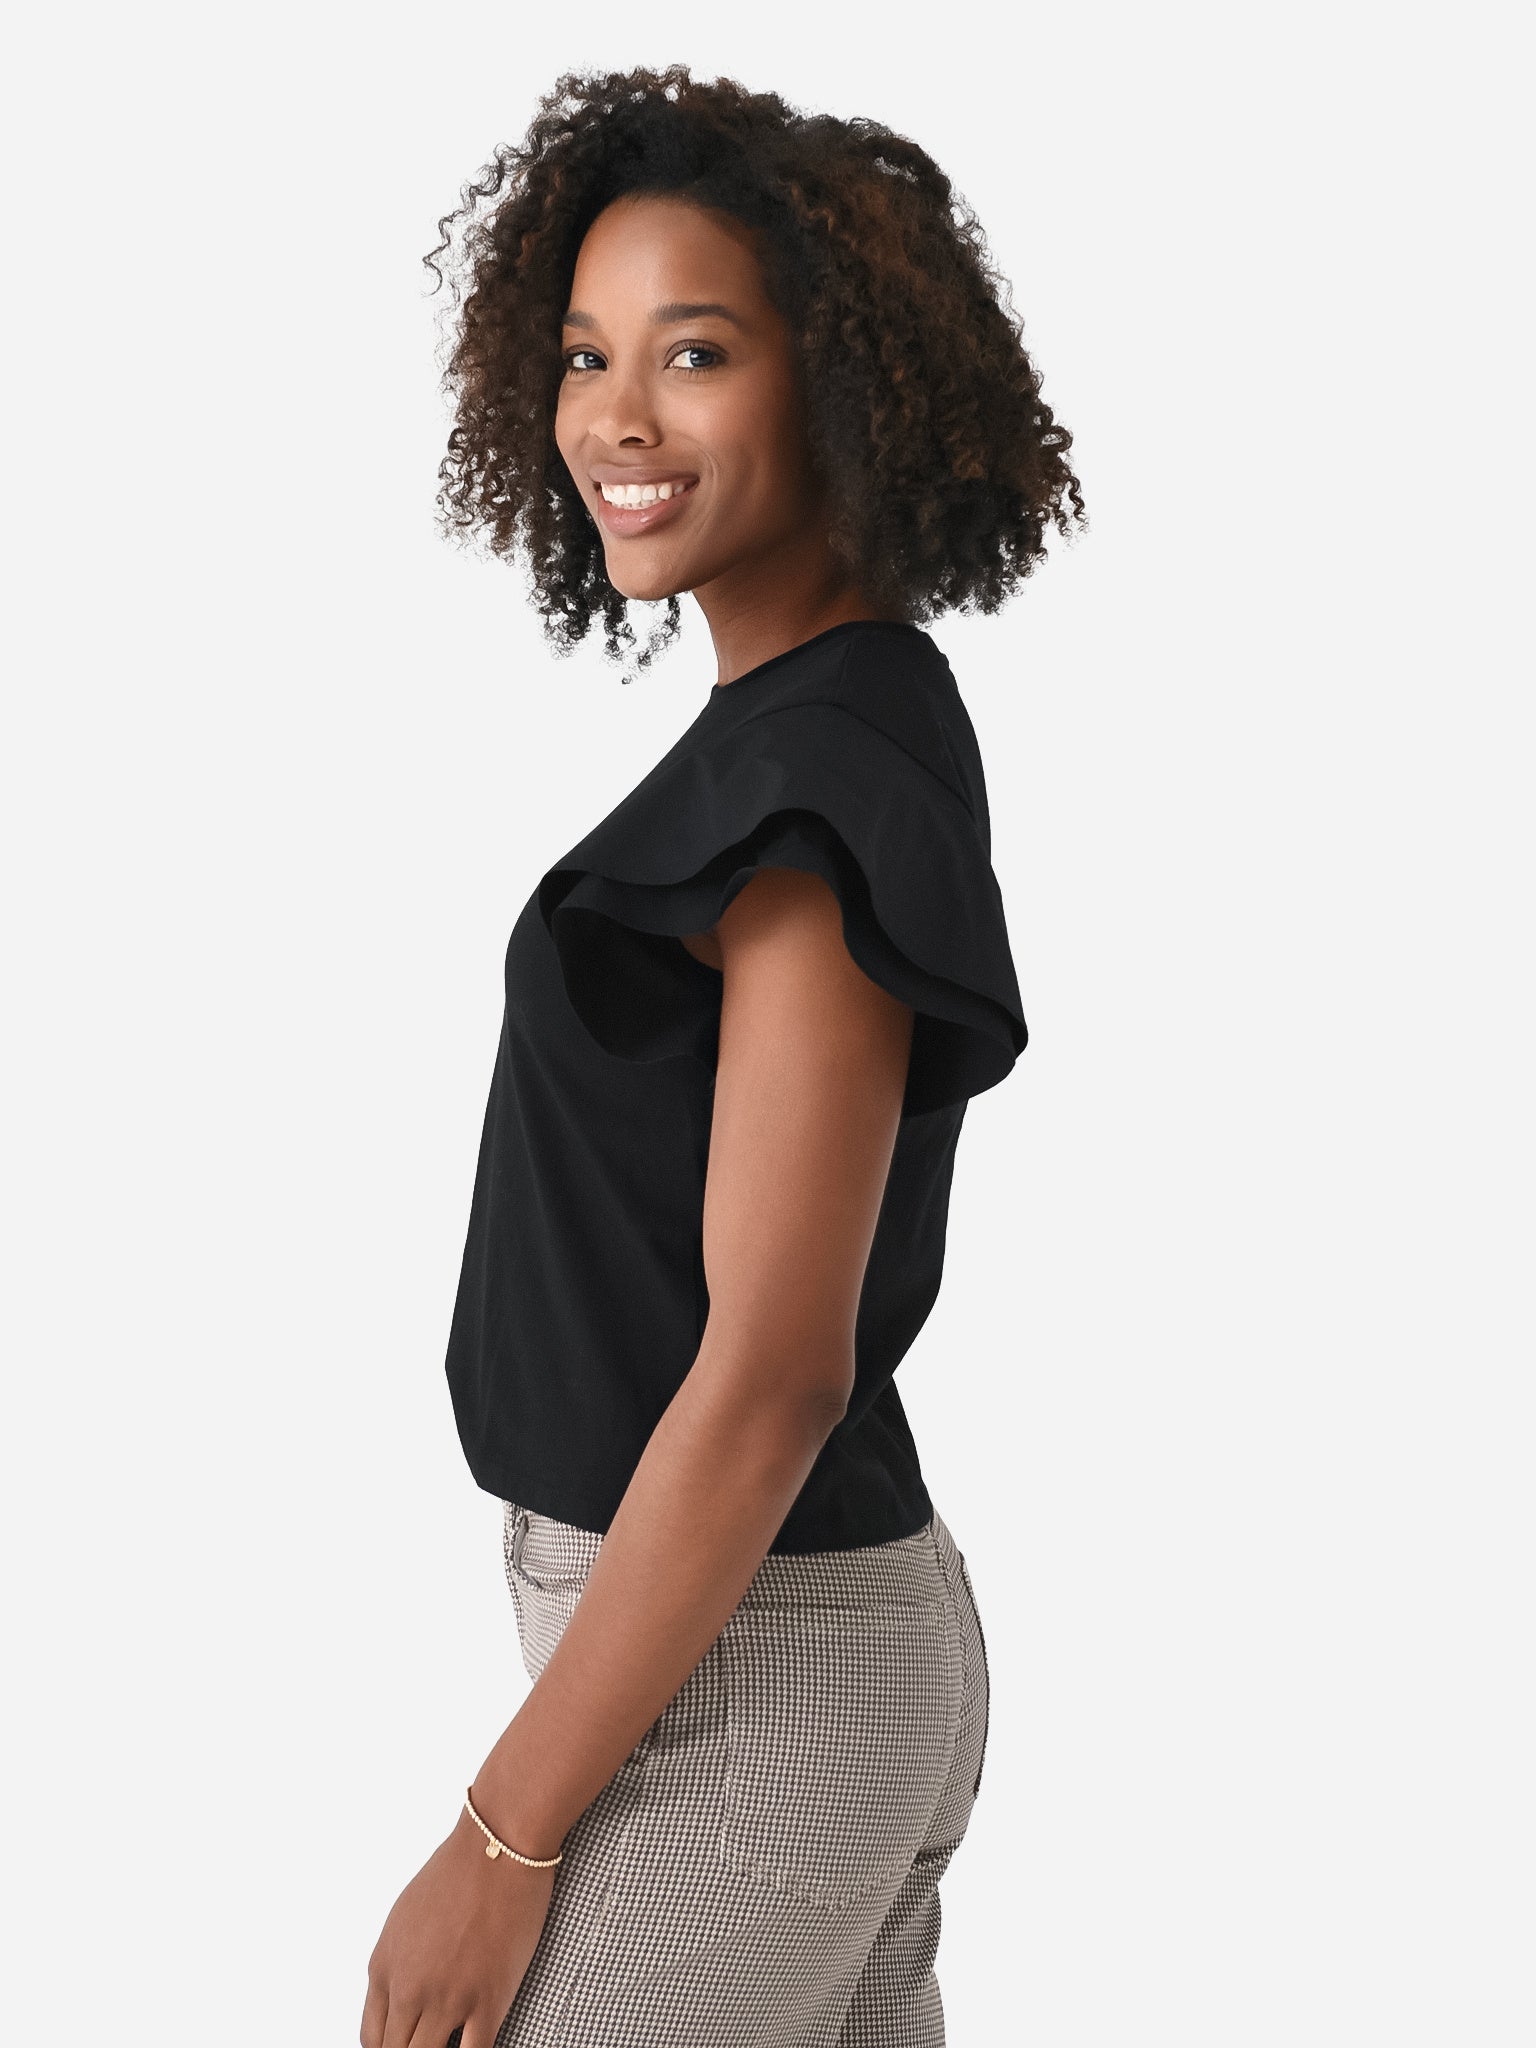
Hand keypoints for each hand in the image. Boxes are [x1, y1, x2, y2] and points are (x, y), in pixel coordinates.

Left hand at [360, 1804, 559, 2047]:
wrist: (497, 1847)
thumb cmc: (456, 1870)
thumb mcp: (404, 1917)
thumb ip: (396, 1963)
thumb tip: (400, 1998)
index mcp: (384, 1968)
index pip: (372, 2039)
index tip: (405, 2043)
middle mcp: (409, 1990)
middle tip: (425, 2042)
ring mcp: (448, 2000)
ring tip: (448, 2043)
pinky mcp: (487, 2002)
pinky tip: (473, 2043)